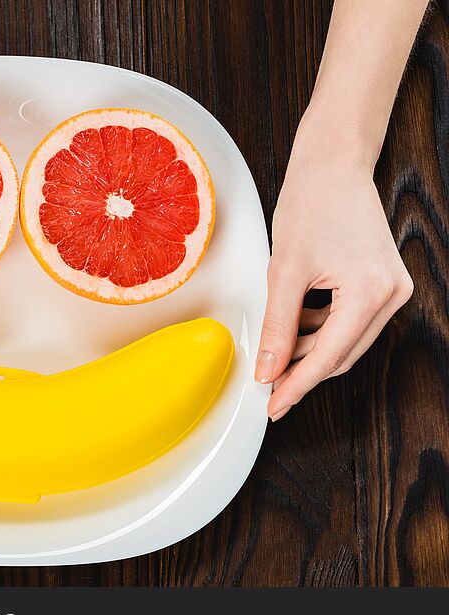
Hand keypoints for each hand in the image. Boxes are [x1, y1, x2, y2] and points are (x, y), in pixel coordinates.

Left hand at [255, 133, 412, 420]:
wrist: (333, 164)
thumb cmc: (310, 204)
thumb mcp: (284, 272)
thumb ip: (277, 327)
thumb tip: (268, 370)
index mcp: (371, 291)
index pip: (329, 356)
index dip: (296, 385)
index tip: (272, 405)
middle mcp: (392, 294)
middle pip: (342, 354)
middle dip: (302, 370)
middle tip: (266, 383)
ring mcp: (393, 288)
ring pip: (346, 340)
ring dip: (310, 348)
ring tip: (276, 345)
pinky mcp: (384, 282)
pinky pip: (351, 321)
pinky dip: (321, 328)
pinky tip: (296, 319)